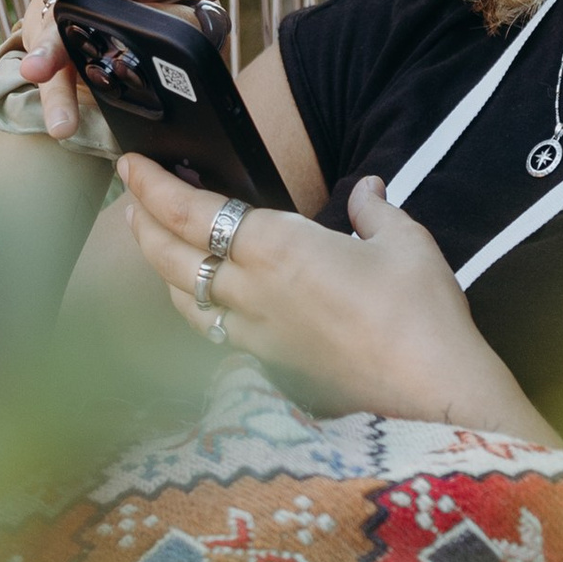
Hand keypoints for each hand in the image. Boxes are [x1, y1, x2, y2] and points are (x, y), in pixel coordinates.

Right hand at [7, 0, 217, 148]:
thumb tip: (179, 61)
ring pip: (57, 23)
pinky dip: (58, 97)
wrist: (167, 57)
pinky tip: (59, 120)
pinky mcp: (63, 47)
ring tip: (36, 69)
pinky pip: (58, 71)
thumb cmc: (182, 24)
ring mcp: (76, 7)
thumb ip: (187, 28)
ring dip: (47, 49)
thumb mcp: (198, 20)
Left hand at [119, 159, 546, 436]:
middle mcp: (252, 292)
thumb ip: (375, 209)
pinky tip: (204, 300)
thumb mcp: (404, 240)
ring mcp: (256, 335)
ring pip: (184, 299)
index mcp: (276, 248)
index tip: (132, 165)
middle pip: (170, 257)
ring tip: (155, 243)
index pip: (190, 213)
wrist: (432, 397)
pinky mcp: (270, 368)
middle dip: (142, 223)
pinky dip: (194, 307)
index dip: (152, 187)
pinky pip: (213, 331)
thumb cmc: (420, 313)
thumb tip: (368, 189)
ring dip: (160, 268)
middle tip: (130, 197)